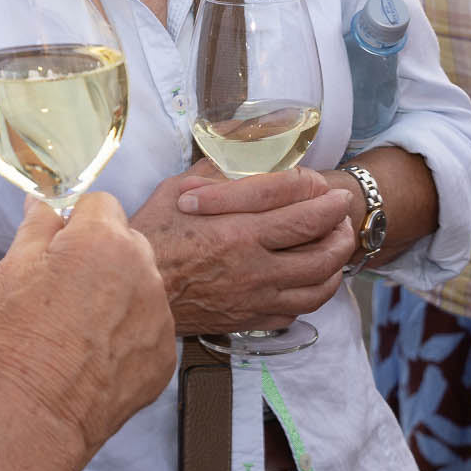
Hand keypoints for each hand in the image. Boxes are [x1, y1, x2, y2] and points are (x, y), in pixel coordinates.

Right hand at [0, 192, 176, 458]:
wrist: (33, 415)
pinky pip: (149, 329)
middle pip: (127, 243)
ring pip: (142, 287)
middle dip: (101, 256)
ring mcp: (160, 316)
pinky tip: (96, 357)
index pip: (100, 204)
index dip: (75, 223)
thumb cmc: (16, 339)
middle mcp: (144, 270)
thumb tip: (45, 202)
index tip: (58, 247)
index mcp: (105, 239)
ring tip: (79, 329)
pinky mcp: (164, 356)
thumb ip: (37, 225)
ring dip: (118, 296)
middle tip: (65, 291)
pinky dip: (128, 337)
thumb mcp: (12, 269)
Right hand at [132, 164, 356, 334]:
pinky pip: (293, 313)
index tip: (337, 195)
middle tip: (342, 220)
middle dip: (342, 234)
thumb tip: (247, 150)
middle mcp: (255, 269)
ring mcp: (254, 299)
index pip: (307, 217)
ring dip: (334, 267)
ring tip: (334, 250)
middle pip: (322, 254)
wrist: (128, 292)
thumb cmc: (149, 237)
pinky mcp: (246, 320)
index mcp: (241, 232)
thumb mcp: (179, 188)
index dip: (331, 204)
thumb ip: (220, 170)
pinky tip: (305, 282)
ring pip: (316, 289)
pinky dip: (308, 296)